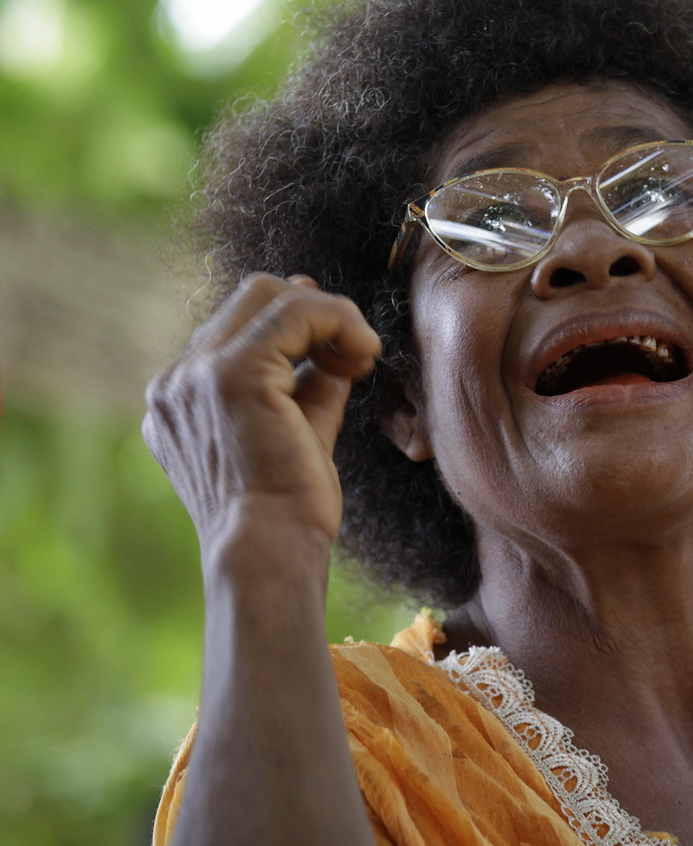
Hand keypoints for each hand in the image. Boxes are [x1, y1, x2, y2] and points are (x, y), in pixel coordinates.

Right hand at [142, 274, 381, 582]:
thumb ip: (310, 381)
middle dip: (314, 313)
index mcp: (182, 399)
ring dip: (330, 316)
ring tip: (360, 359)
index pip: (239, 326)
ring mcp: (196, 374)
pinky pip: (294, 311)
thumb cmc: (289, 511)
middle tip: (354, 356)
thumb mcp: (301, 430)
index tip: (342, 355)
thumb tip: (334, 334)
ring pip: (271, 293)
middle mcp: (177, 382)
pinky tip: (362, 354)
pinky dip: (339, 320)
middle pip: (252, 295)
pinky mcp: (231, 374)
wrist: (271, 553)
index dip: (299, 326)